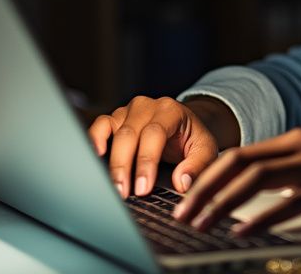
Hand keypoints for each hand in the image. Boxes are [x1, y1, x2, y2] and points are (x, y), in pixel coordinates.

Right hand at [88, 95, 235, 198]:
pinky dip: (94, 140)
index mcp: (170, 111)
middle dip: (124, 167)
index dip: (146, 162)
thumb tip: (182, 182)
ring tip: (111, 185)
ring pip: (111, 130)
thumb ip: (198, 165)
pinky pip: (99, 126)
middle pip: (129, 134)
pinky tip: (95, 158)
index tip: (143, 188)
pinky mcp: (115, 119)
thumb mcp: (206, 150)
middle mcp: (147, 106)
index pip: (154, 134)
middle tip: (123, 194)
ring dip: (108, 160)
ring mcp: (128, 111)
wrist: (185, 125)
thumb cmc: (193, 139)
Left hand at [172, 128, 300, 235]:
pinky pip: (290, 202)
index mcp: (293, 141)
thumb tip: (242, 196)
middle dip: (204, 189)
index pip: (237, 155)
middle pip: (239, 162)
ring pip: (257, 179)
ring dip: (223, 203)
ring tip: (203, 224)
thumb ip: (283, 178)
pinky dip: (263, 217)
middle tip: (182, 214)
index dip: (206, 177)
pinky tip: (244, 231)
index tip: (183, 200)